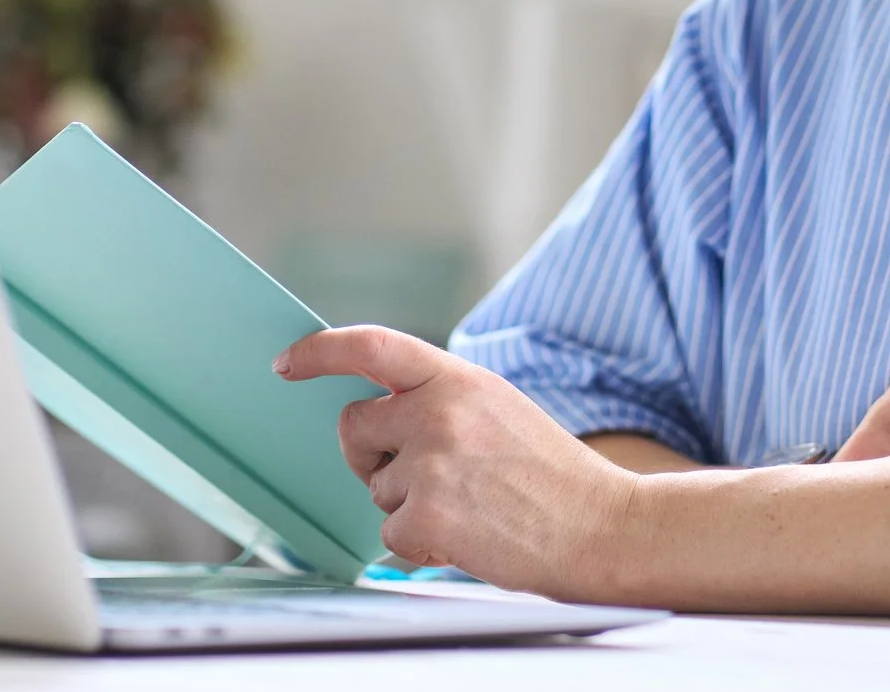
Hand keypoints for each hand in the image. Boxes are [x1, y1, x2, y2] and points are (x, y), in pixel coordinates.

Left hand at [275, 326, 637, 596]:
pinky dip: (420, 543)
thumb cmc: (549, 473)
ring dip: (409, 505)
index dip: (321, 351)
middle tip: (417, 474)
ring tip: (470, 505)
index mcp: (458, 378)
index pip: (372, 347)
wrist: (600, 526)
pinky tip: (467, 535)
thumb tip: (378, 415)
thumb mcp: (497, 408)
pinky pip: (390, 533)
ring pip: (376, 488)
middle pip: (354, 428)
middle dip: (371, 455)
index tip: (289, 362)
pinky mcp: (426, 516)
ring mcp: (430, 464)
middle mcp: (438, 412)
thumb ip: (441, 400)